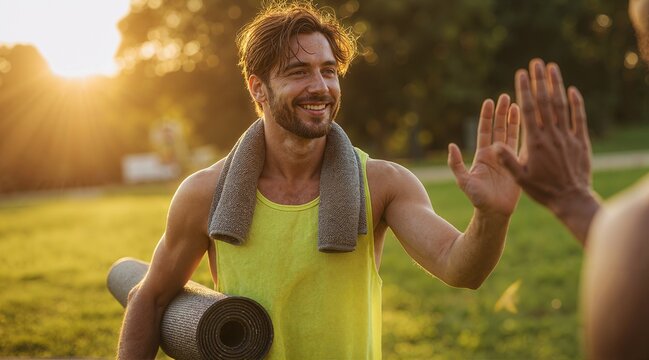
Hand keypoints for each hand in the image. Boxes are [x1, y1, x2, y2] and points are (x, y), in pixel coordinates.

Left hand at [448, 94, 520, 216]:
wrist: (495, 212)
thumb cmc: (477, 198)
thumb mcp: (464, 180)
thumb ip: (456, 164)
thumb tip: (451, 145)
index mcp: (482, 155)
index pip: (484, 130)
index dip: (487, 116)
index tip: (489, 101)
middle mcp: (495, 154)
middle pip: (498, 128)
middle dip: (501, 112)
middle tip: (505, 96)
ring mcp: (508, 159)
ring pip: (511, 134)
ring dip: (514, 120)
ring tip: (518, 103)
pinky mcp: (519, 165)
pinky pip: (523, 147)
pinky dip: (526, 136)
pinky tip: (531, 124)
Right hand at [495, 58, 600, 244]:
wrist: (571, 199)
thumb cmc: (543, 190)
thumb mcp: (520, 178)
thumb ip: (507, 160)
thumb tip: (495, 145)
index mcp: (535, 142)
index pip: (529, 110)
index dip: (524, 90)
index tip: (520, 74)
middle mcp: (551, 135)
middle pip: (545, 102)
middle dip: (539, 80)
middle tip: (535, 62)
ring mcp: (567, 136)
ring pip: (561, 105)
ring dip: (556, 85)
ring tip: (552, 68)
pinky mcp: (580, 141)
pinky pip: (579, 117)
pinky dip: (576, 103)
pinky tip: (572, 90)